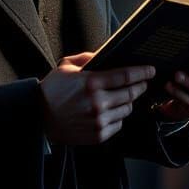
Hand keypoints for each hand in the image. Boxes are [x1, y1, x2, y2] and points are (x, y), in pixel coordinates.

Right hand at [39, 51, 155, 146]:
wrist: (38, 117)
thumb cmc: (52, 90)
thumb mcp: (66, 66)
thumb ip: (88, 58)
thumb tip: (106, 53)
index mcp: (91, 83)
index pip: (126, 76)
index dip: (142, 72)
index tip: (150, 70)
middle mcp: (97, 102)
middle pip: (131, 94)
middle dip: (140, 87)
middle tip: (142, 83)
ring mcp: (99, 120)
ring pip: (127, 109)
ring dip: (128, 102)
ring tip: (123, 97)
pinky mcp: (98, 134)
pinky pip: (119, 124)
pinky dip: (118, 117)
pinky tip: (111, 111)